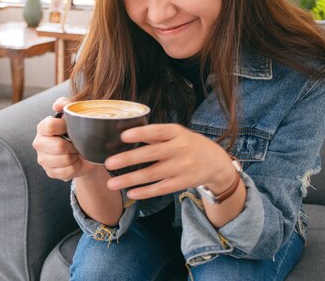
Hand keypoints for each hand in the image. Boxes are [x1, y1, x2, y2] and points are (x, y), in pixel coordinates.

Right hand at [32, 97, 96, 181]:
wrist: (84, 153)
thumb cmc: (77, 132)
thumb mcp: (74, 115)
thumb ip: (65, 105)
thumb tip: (57, 106)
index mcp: (43, 127)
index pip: (50, 126)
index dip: (64, 127)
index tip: (71, 128)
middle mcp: (39, 143)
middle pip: (59, 146)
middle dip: (73, 145)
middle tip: (76, 143)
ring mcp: (43, 159)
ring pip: (64, 160)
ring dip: (75, 156)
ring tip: (75, 152)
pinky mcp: (50, 172)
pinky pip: (67, 172)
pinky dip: (75, 167)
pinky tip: (75, 162)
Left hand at [104, 124, 233, 199]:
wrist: (216, 162)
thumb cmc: (188, 144)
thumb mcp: (176, 134)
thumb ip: (154, 134)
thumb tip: (125, 133)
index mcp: (177, 132)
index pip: (158, 131)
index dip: (141, 133)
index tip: (123, 136)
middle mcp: (180, 148)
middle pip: (152, 154)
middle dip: (128, 159)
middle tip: (108, 163)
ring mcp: (183, 167)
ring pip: (153, 174)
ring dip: (131, 179)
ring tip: (112, 184)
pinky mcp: (183, 182)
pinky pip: (161, 188)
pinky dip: (145, 192)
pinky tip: (130, 193)